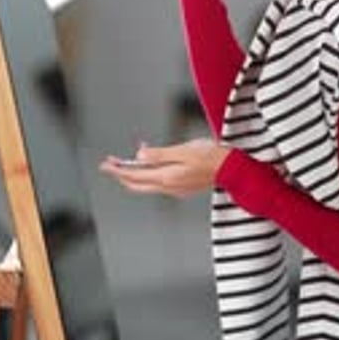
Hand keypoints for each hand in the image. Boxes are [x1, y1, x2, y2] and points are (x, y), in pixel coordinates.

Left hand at [99, 138, 229, 198]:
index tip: (106, 165)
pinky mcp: (183, 187)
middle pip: (137, 184)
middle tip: (110, 165)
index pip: (135, 176)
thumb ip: (160, 154)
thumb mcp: (184, 150)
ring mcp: (176, 189)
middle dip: (122, 175)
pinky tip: (153, 161)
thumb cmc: (212, 156)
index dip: (118, 170)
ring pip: (148, 183)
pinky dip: (150, 172)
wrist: (233, 170)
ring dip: (136, 173)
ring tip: (130, 159)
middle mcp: (169, 187)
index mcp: (167, 177)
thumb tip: (140, 155)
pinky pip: (159, 181)